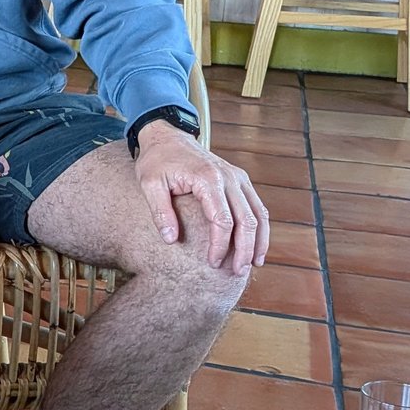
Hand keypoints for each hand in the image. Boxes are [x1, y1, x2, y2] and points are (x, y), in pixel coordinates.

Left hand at [134, 124, 269, 275]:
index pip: (222, 220)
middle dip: (244, 249)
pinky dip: (259, 227)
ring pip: (258, 214)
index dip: (220, 246)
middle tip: (237, 273)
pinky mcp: (239, 180)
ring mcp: (237, 177)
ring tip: (253, 265)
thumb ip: (160, 212)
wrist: (167, 136)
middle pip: (247, 220)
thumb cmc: (157, 160)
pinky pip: (256, 206)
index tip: (212, 264)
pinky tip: (256, 246)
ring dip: (258, 241)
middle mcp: (229, 177)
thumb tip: (171, 240)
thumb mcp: (149, 184)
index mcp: (208, 179)